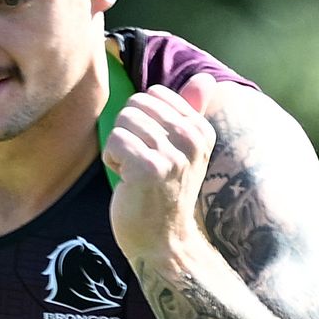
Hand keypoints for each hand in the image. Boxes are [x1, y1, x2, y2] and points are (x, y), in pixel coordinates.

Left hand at [104, 76, 223, 270]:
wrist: (163, 240)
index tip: (157, 151)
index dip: (144, 122)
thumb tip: (205, 78)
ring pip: (122, 122)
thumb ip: (192, 110)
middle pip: (135, 105)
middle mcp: (192, 139)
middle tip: (144, 164)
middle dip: (128, 133)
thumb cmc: (166, 191)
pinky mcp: (149, 168)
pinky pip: (114, 141)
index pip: (153, 95)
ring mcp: (173, 154)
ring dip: (120, 149)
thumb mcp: (183, 148)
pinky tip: (129, 182)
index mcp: (201, 129)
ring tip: (137, 173)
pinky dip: (113, 162)